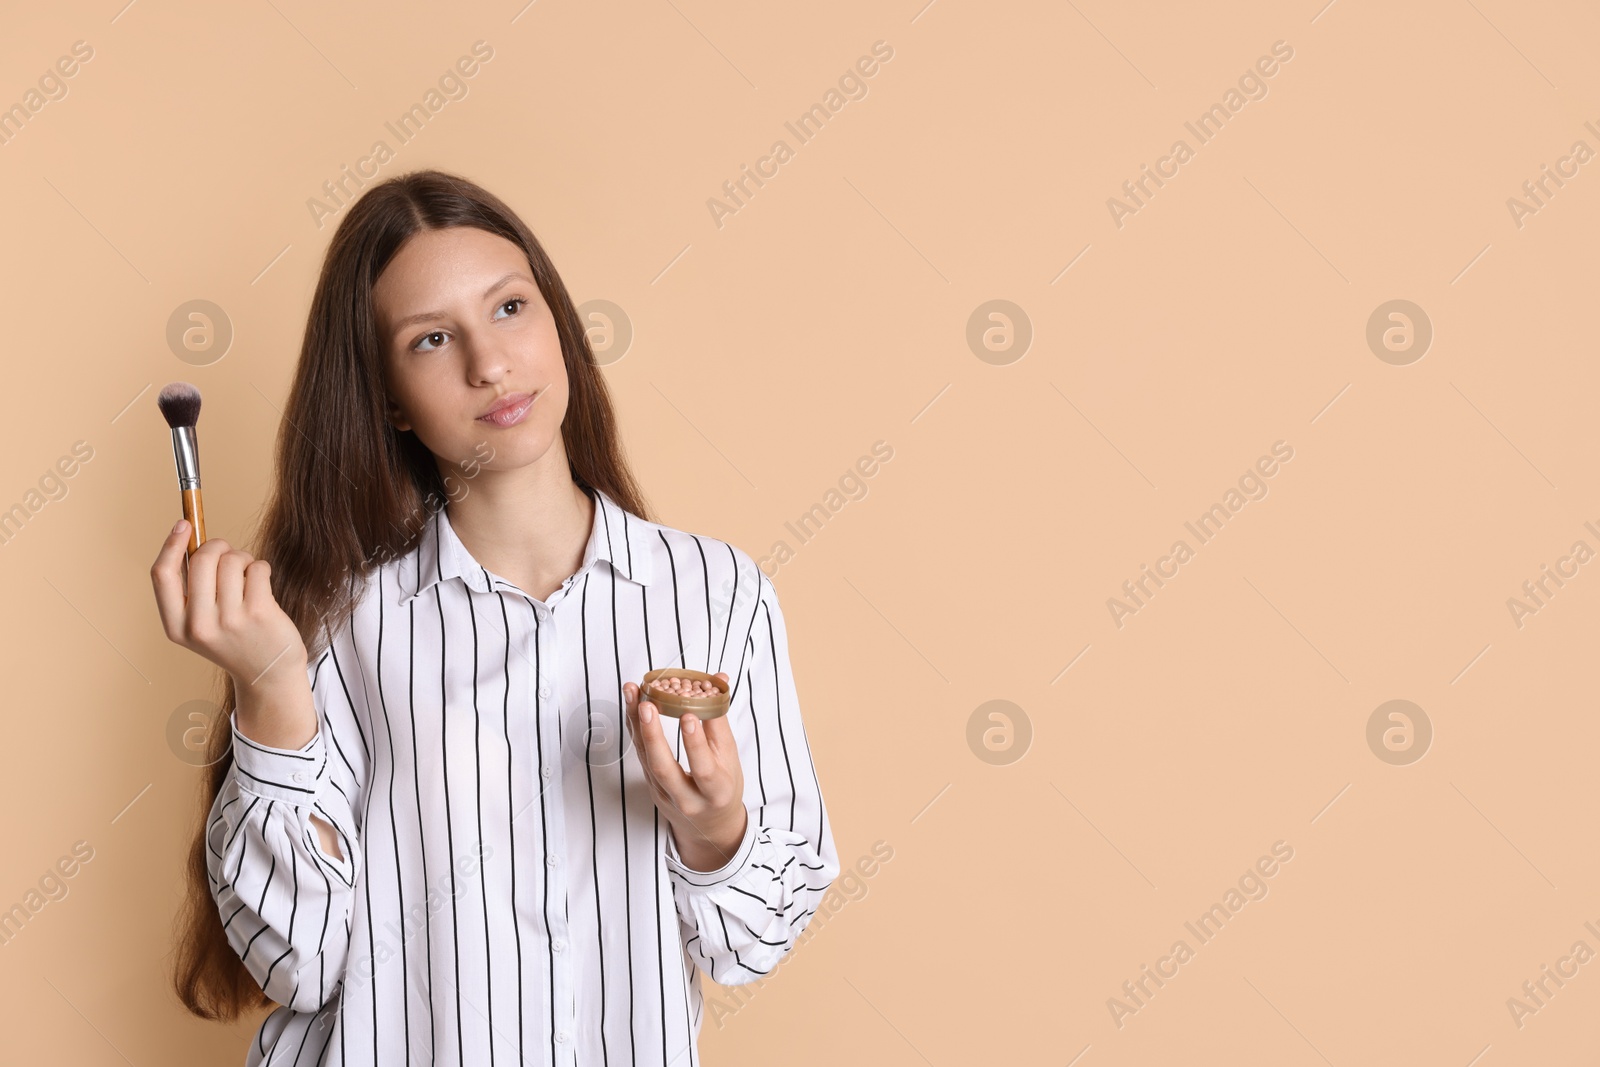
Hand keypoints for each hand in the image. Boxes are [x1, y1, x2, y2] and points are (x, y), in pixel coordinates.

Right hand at [151, 519, 308, 692]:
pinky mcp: (259, 613)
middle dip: (218, 546)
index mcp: (176, 627)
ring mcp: (230, 620)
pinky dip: (260, 569)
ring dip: (243, 560)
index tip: (183, 524)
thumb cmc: (234, 638)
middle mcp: (199, 626)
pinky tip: (262, 587)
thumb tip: (188, 536)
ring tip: (247, 578)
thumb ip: (191, 589)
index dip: (171, 544)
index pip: (162, 575)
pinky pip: (257, 568)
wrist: (267, 673)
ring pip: (232, 560)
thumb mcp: (200, 623)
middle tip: (229, 554)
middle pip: (202, 560)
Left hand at [624, 674, 747, 873]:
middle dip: (653, 735)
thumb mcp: (731, 760)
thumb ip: (720, 722)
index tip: (688, 715)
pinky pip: (641, 756)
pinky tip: (632, 707)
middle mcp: (687, 799)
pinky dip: (636, 729)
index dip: (694, 743)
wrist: (710, 826)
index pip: (703, 769)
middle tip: (647, 704)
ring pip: (646, 760)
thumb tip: (718, 680)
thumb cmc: (724, 787)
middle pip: (664, 769)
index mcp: (715, 792)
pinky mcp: (650, 788)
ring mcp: (664, 795)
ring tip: (632, 693)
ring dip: (637, 724)